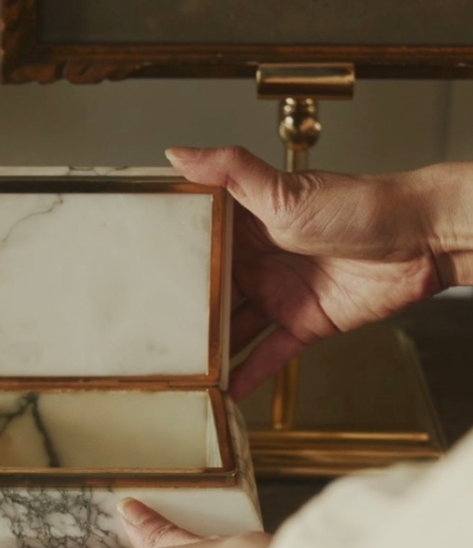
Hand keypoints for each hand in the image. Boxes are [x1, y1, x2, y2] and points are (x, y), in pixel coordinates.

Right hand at [165, 146, 466, 399]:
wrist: (417, 240)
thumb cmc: (358, 205)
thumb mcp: (284, 189)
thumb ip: (230, 171)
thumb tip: (176, 154)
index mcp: (246, 226)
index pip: (195, 242)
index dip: (165, 257)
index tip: (129, 270)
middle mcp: (258, 261)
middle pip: (208, 292)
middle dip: (179, 311)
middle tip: (141, 334)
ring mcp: (279, 295)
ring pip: (232, 328)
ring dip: (208, 348)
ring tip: (176, 368)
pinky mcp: (304, 324)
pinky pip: (268, 354)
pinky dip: (247, 375)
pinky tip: (224, 392)